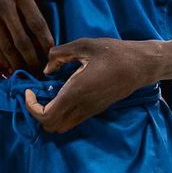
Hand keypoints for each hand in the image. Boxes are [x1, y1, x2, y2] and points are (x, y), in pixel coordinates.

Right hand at [0, 0, 65, 68]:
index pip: (36, 22)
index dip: (45, 41)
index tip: (54, 53)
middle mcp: (3, 5)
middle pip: (21, 39)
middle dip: (33, 58)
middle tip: (42, 71)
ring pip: (6, 45)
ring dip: (17, 61)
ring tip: (28, 73)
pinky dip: (1, 56)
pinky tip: (9, 64)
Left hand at [23, 38, 160, 132]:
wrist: (142, 65)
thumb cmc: (114, 52)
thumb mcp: (84, 45)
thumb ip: (59, 55)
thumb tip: (46, 69)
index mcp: (76, 92)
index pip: (46, 115)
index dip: (31, 107)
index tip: (29, 91)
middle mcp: (82, 107)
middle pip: (51, 126)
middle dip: (38, 113)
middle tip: (36, 93)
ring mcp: (90, 111)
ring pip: (62, 127)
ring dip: (50, 114)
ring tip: (48, 93)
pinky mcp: (96, 110)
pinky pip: (73, 120)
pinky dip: (61, 112)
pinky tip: (62, 92)